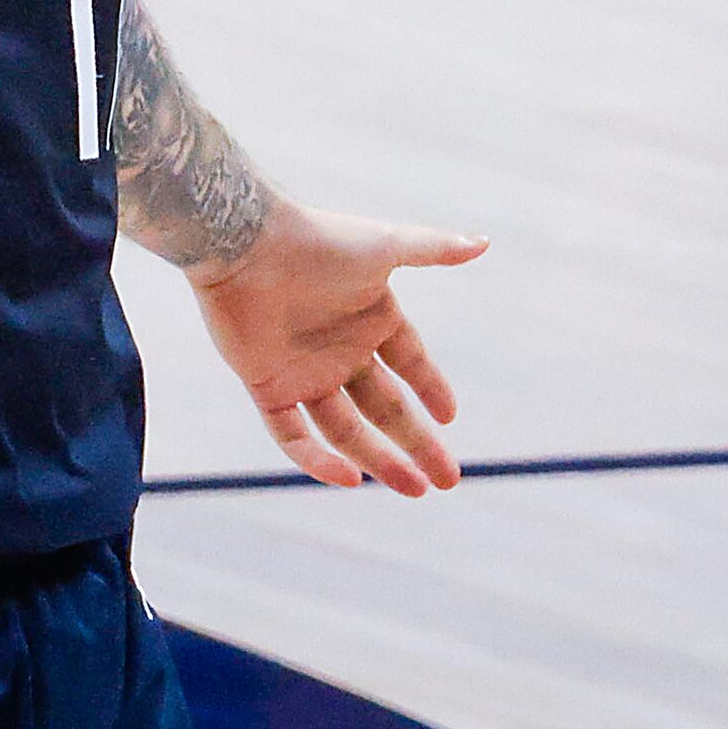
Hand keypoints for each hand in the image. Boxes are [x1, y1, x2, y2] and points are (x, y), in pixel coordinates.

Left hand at [189, 200, 486, 495]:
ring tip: (415, 488)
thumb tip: (485, 243)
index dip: (431, 389)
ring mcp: (303, 371)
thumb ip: (432, 248)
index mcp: (371, 318)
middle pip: (385, 406)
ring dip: (380, 460)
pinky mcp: (266, 385)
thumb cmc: (315, 240)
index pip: (411, 363)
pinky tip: (349, 478)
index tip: (450, 418)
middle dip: (417, 443)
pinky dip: (315, 459)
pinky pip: (291, 433)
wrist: (243, 242)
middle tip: (448, 480)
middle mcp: (340, 349)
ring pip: (345, 428)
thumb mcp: (383, 245)